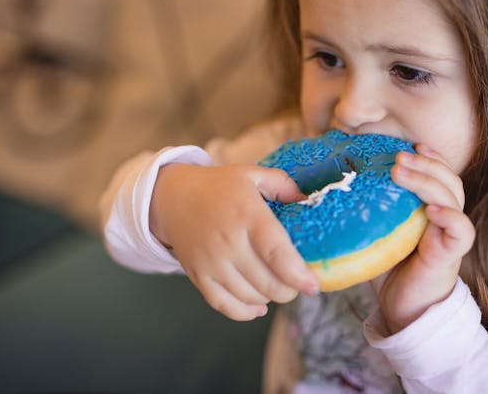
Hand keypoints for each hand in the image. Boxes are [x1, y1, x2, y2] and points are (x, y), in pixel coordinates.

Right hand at [149, 163, 318, 320]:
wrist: (173, 198)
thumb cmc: (219, 187)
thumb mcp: (253, 175)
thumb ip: (285, 185)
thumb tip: (310, 201)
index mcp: (247, 214)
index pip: (276, 253)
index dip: (298, 275)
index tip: (314, 285)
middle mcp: (228, 241)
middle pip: (268, 283)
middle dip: (290, 289)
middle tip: (297, 282)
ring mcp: (211, 262)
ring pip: (251, 297)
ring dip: (270, 297)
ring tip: (277, 285)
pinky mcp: (198, 276)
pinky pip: (226, 305)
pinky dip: (246, 312)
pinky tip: (259, 306)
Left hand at [378, 144, 475, 332]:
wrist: (403, 308)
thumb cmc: (390, 269)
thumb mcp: (380, 231)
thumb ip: (372, 208)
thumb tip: (336, 183)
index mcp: (431, 209)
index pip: (440, 174)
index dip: (429, 157)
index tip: (408, 145)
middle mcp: (445, 219)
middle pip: (448, 180)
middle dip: (426, 163)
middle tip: (399, 157)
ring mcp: (449, 235)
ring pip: (453, 199)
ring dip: (429, 182)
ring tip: (402, 172)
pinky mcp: (450, 255)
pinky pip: (462, 231)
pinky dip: (451, 217)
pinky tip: (433, 211)